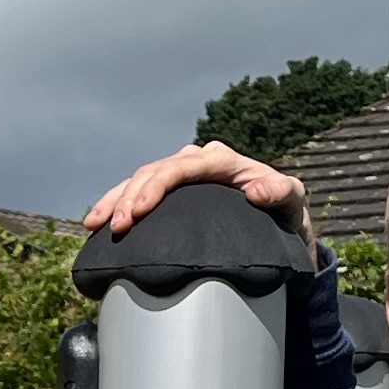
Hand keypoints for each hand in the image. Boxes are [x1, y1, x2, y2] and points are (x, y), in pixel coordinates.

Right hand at [83, 140, 317, 260]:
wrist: (280, 226)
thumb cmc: (286, 214)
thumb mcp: (293, 202)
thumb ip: (281, 193)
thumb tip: (256, 190)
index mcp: (222, 161)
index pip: (183, 167)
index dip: (157, 187)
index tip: (140, 211)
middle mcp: (198, 162)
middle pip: (154, 172)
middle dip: (130, 198)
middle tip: (116, 227)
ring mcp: (183, 176)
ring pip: (139, 180)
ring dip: (116, 200)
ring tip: (95, 224)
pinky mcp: (171, 194)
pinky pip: (139, 193)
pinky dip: (117, 206)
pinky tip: (98, 224)